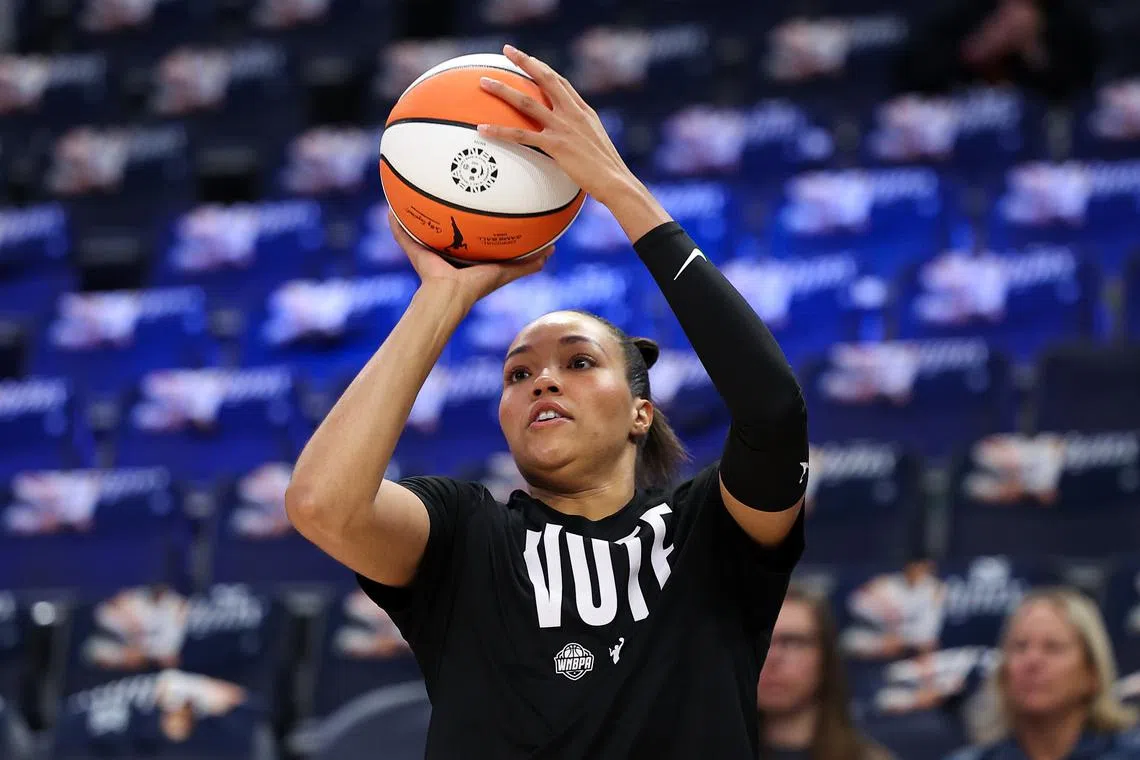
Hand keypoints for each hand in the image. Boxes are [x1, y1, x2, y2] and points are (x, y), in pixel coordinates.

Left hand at [389, 211, 550, 308]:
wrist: (445, 292)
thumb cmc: (430, 273)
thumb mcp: (415, 246)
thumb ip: (402, 230)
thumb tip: (388, 210)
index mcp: (467, 256)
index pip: (477, 240)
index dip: (484, 230)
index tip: (491, 217)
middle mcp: (485, 263)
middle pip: (502, 248)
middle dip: (513, 238)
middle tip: (525, 222)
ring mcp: (498, 270)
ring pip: (520, 258)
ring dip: (533, 248)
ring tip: (547, 236)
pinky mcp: (505, 274)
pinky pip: (526, 266)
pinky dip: (538, 260)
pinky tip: (551, 250)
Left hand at [477, 45, 671, 242]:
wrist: (616, 181)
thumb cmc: (607, 170)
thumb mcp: (595, 144)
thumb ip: (581, 134)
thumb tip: (569, 140)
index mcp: (583, 111)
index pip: (560, 81)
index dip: (542, 68)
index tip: (528, 58)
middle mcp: (572, 113)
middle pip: (544, 79)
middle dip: (524, 61)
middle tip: (507, 50)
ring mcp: (563, 127)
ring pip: (527, 102)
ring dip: (503, 90)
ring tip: (483, 82)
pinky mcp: (555, 145)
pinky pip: (521, 136)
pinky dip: (500, 131)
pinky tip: (482, 129)